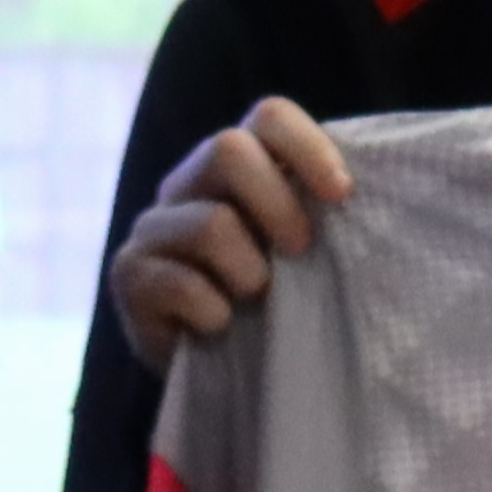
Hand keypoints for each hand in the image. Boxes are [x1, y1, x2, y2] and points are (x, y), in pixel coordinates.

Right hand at [106, 99, 352, 370]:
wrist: (217, 374)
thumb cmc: (275, 304)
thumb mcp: (306, 253)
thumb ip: (324, 214)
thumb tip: (363, 193)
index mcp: (238, 165)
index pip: (269, 117)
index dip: (308, 146)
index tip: (343, 195)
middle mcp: (188, 183)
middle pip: (227, 148)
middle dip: (278, 204)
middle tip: (301, 252)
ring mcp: (152, 226)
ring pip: (209, 222)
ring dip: (249, 271)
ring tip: (259, 301)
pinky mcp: (128, 274)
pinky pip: (179, 283)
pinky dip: (214, 312)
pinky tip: (221, 328)